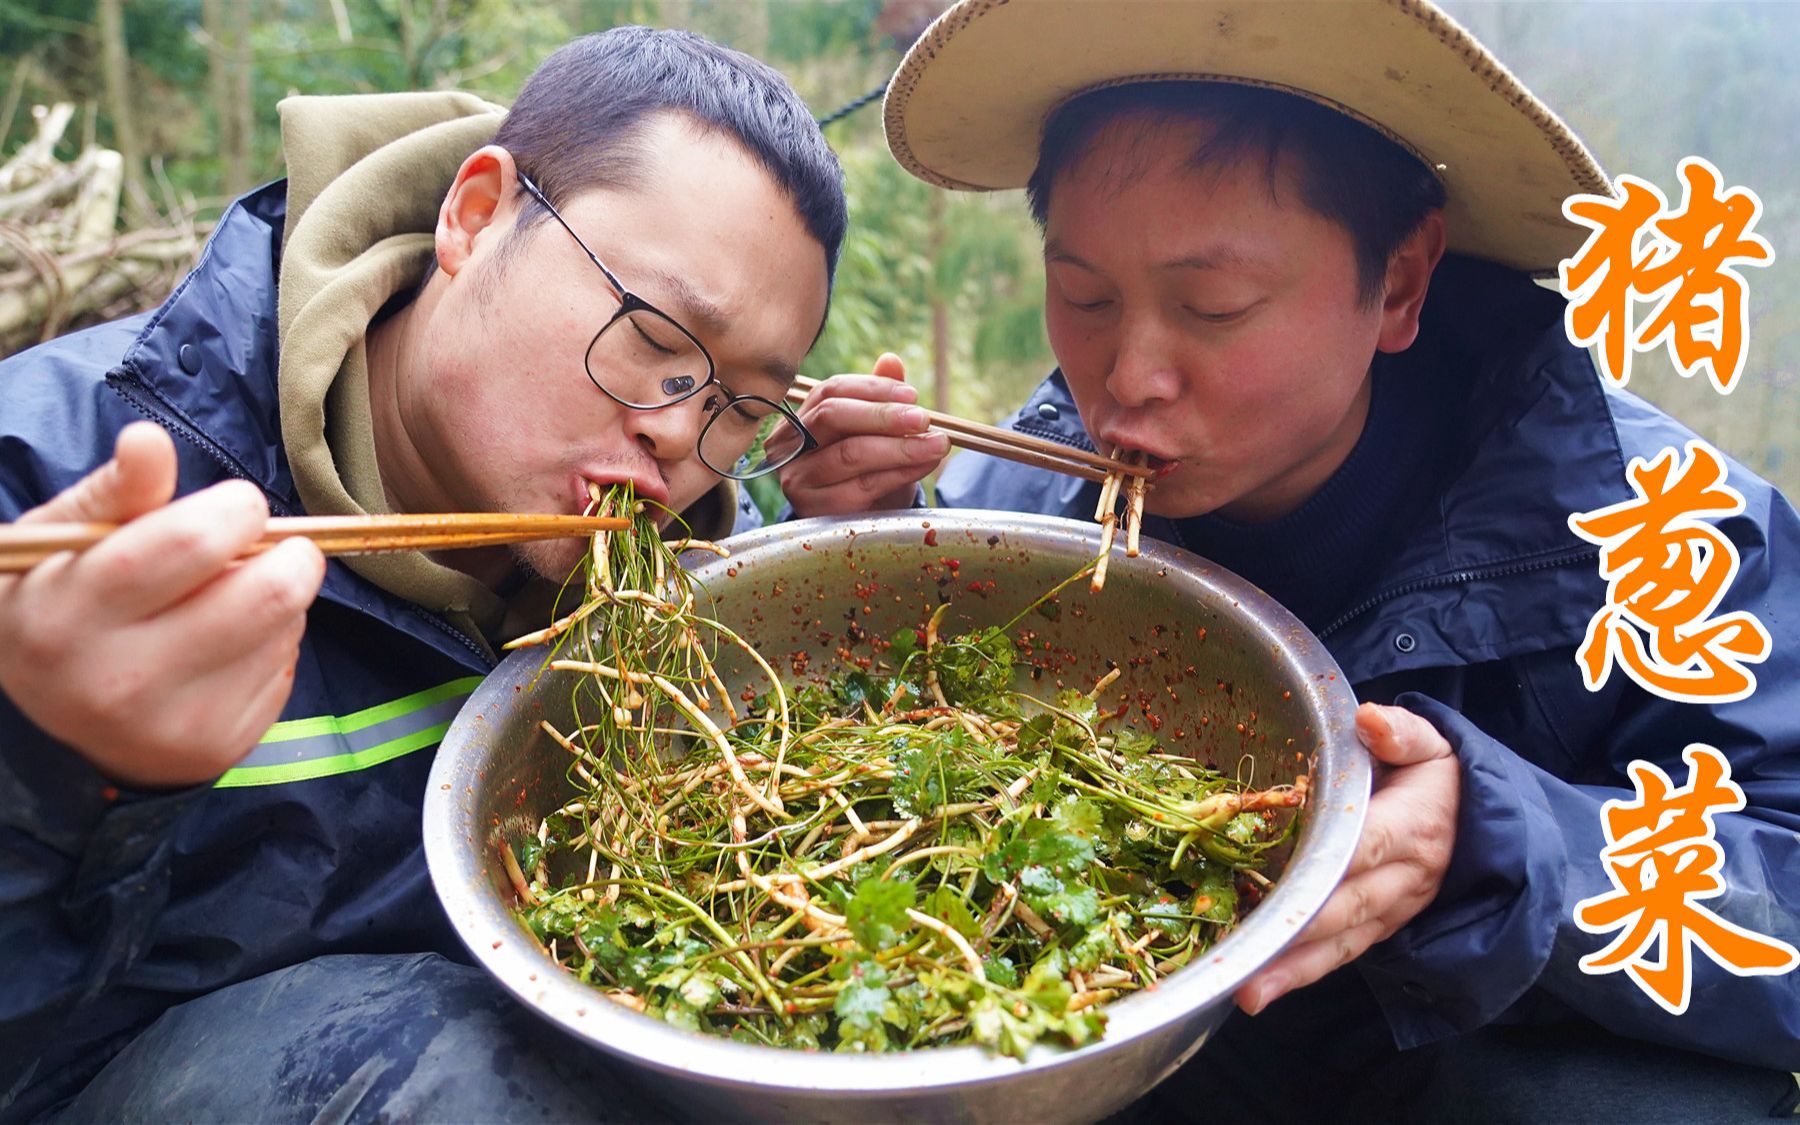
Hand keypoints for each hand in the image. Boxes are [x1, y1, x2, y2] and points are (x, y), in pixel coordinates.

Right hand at [0, 423, 325, 788]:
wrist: (46, 724)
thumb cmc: (62, 605)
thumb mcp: (61, 544)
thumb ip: (113, 493)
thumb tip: (149, 440)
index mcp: (69, 615)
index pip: (192, 542)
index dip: (237, 509)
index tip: (237, 506)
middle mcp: (118, 682)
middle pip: (268, 594)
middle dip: (290, 553)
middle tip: (270, 545)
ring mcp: (172, 726)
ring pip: (285, 628)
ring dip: (276, 599)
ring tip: (225, 599)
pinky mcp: (216, 750)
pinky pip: (284, 670)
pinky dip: (271, 644)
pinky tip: (224, 647)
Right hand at [775, 353, 949, 516]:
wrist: (862, 519)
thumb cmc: (867, 469)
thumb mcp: (875, 432)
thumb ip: (880, 398)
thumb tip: (891, 360)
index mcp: (803, 416)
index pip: (830, 391)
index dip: (872, 389)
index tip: (912, 395)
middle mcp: (791, 445)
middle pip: (833, 417)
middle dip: (883, 415)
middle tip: (924, 418)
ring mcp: (798, 479)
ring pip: (850, 453)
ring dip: (900, 447)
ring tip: (937, 443)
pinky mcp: (815, 509)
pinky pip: (862, 486)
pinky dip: (899, 474)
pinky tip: (924, 466)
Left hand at [1235, 701, 1460, 1013]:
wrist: (1478, 823)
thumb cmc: (1435, 778)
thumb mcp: (1430, 744)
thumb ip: (1401, 731)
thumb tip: (1370, 720)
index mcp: (1412, 825)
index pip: (1368, 843)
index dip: (1329, 859)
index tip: (1284, 873)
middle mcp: (1402, 878)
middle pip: (1346, 905)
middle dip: (1298, 931)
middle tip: (1247, 950)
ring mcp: (1390, 911)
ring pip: (1339, 944)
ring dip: (1292, 969)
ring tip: (1247, 991)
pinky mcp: (1376, 931)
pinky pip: (1338, 957)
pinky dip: (1299, 975)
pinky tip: (1257, 988)